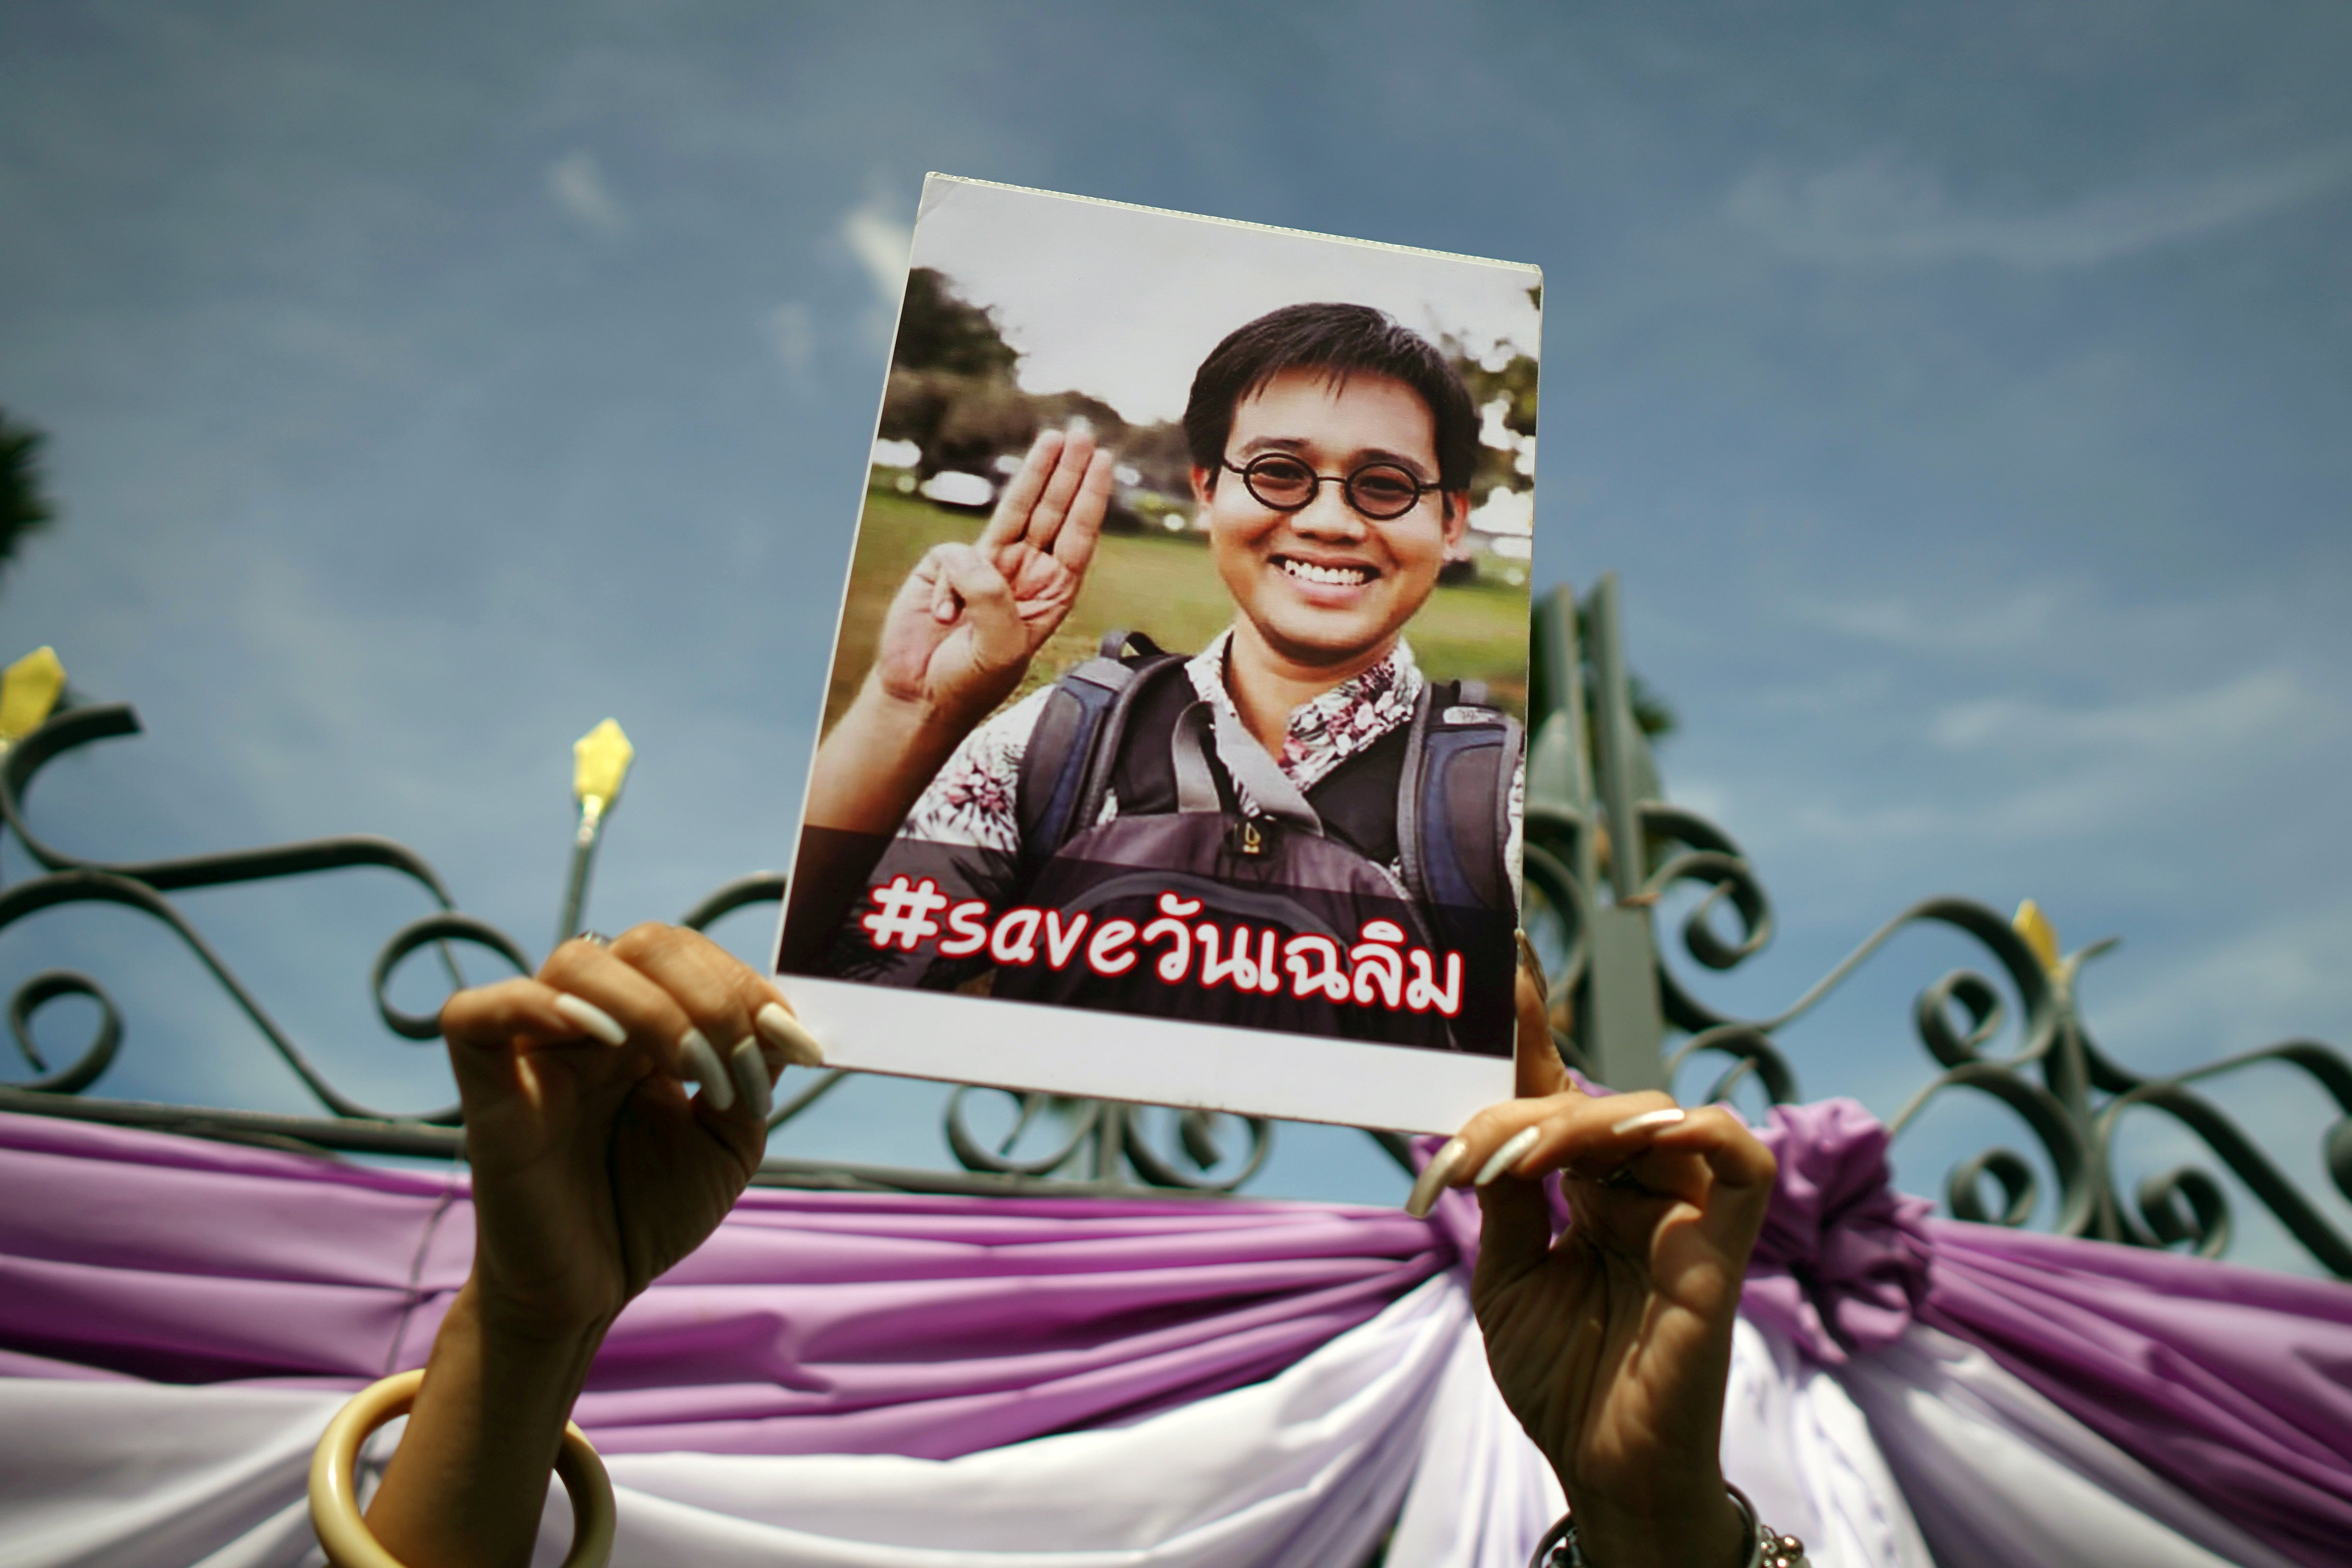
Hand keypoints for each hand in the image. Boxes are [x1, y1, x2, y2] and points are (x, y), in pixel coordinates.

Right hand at [441, 924, 817, 1335]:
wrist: (590, 1294)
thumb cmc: (649, 1214)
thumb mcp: (728, 1138)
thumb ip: (755, 1072)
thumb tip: (786, 1021)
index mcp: (644, 1025)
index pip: (690, 955)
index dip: (746, 984)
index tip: (794, 1041)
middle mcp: (589, 1023)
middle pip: (644, 944)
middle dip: (711, 996)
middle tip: (736, 1070)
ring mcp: (534, 1051)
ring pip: (577, 962)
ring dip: (654, 1007)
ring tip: (692, 1073)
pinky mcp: (488, 1092)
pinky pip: (475, 1016)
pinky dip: (532, 1004)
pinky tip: (600, 1038)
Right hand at [872, 425, 1115, 728]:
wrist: (919, 695)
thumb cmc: (969, 680)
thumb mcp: (998, 646)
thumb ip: (993, 598)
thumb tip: (973, 555)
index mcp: (1049, 594)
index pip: (1076, 538)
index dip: (1088, 499)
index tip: (1101, 463)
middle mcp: (1023, 573)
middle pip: (1051, 513)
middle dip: (1067, 473)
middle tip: (1082, 436)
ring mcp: (985, 567)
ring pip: (1015, 511)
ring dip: (1036, 474)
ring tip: (1055, 439)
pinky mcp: (946, 568)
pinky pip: (952, 558)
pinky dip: (949, 588)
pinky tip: (943, 617)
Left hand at [1428, 952, 1776, 1567]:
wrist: (1604, 1470)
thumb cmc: (1560, 1380)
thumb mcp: (1507, 1274)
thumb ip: (1507, 1196)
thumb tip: (1484, 1126)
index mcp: (1588, 1189)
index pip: (1560, 1090)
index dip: (1532, 1029)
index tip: (1503, 960)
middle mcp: (1639, 1187)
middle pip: (1590, 1100)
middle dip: (1521, 1109)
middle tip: (1466, 1150)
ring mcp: (1687, 1211)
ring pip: (1650, 1115)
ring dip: (1578, 1124)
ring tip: (1518, 1162)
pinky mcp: (1727, 1245)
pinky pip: (1743, 1158)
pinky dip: (1699, 1130)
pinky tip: (1643, 1135)